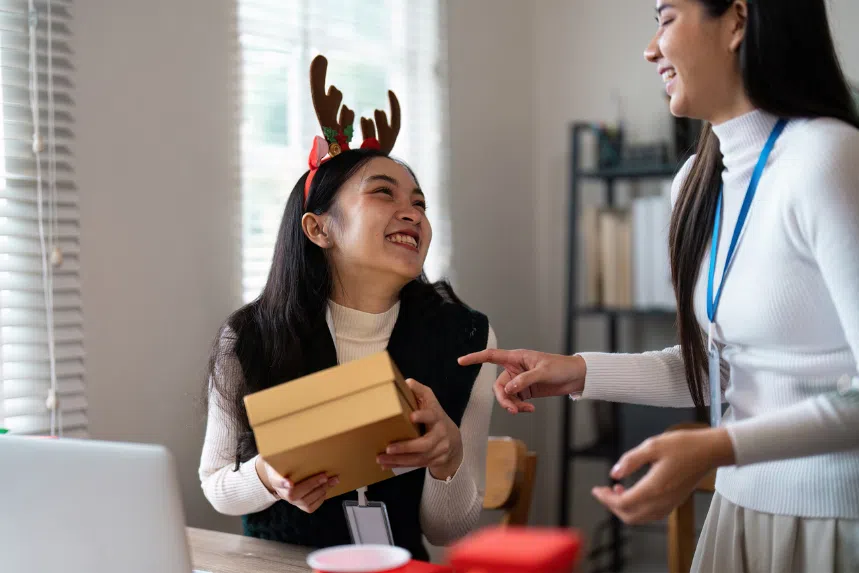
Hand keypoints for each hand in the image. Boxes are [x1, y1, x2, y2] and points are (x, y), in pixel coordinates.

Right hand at [255, 456, 338, 513]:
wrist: (279, 476)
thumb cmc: (283, 465)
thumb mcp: (279, 457)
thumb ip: (284, 450)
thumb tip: (292, 435)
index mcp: (275, 478)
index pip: (276, 481)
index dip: (283, 483)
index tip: (290, 483)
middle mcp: (282, 492)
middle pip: (293, 494)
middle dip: (312, 485)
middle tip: (325, 476)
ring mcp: (291, 500)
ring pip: (304, 501)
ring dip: (320, 490)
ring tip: (332, 481)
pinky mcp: (299, 505)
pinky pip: (310, 507)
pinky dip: (320, 499)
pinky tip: (327, 489)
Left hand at [376, 379, 462, 480]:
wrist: (453, 440)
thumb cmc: (435, 416)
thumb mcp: (431, 401)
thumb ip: (420, 391)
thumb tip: (407, 381)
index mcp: (437, 416)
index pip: (432, 415)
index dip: (423, 416)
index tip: (412, 416)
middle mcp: (440, 434)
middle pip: (425, 444)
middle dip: (406, 447)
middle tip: (388, 448)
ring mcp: (439, 450)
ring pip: (419, 458)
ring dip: (399, 460)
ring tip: (380, 459)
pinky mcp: (434, 461)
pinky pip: (416, 465)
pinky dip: (400, 465)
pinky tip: (386, 465)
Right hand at [458, 349, 585, 412]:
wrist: (575, 377)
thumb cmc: (560, 367)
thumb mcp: (543, 372)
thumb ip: (525, 380)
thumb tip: (509, 389)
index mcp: (516, 358)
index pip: (491, 356)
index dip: (475, 358)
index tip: (461, 361)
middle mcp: (515, 369)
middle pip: (498, 385)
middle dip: (503, 399)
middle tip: (513, 409)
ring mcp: (519, 381)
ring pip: (506, 395)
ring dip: (512, 405)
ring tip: (524, 411)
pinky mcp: (526, 391)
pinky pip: (515, 401)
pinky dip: (520, 407)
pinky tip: (530, 410)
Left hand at [591, 428, 734, 523]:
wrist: (709, 451)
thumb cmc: (683, 445)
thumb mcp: (653, 446)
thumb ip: (630, 460)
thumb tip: (614, 473)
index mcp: (654, 488)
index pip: (623, 503)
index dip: (605, 499)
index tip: (596, 489)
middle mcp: (661, 501)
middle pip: (629, 516)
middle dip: (612, 506)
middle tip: (603, 491)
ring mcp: (669, 504)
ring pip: (640, 518)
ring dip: (624, 509)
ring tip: (616, 490)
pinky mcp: (674, 503)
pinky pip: (651, 515)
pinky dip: (637, 509)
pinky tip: (633, 492)